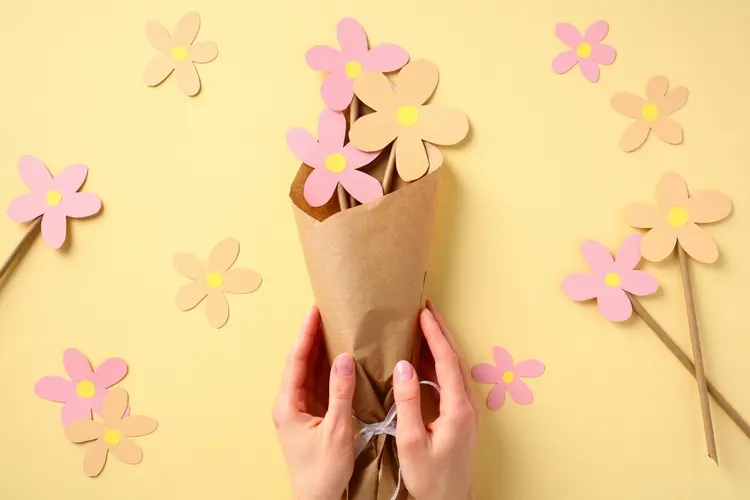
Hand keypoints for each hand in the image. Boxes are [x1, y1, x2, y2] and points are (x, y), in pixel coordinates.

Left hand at [273, 306, 355, 499]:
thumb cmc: (323, 471)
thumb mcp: (337, 431)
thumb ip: (341, 393)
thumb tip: (344, 358)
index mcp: (288, 405)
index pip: (296, 361)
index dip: (306, 334)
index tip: (314, 311)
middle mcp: (289, 404)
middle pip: (299, 362)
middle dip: (311, 337)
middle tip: (323, 311)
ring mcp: (299, 410)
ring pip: (308, 373)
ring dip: (318, 350)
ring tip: (331, 326)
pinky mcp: (310, 416)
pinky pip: (317, 385)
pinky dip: (326, 369)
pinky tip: (338, 357)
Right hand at [393, 302, 478, 499]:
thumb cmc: (430, 478)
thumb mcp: (410, 441)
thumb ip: (407, 402)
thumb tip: (403, 366)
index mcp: (457, 408)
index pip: (446, 360)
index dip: (434, 334)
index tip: (423, 312)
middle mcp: (467, 404)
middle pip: (455, 358)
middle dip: (440, 331)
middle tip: (425, 308)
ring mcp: (467, 410)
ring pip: (454, 367)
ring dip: (440, 344)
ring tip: (423, 325)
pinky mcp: (462, 416)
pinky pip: (451, 379)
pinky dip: (439, 361)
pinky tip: (424, 358)